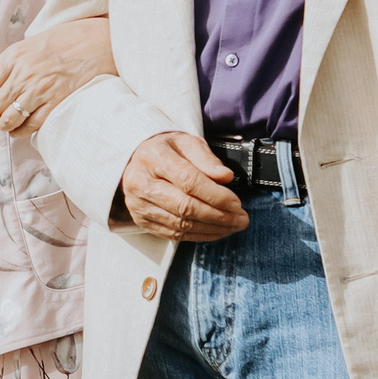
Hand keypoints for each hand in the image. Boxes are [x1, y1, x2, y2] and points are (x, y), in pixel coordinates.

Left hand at [0, 17, 113, 135]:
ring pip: (9, 118)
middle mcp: (23, 74)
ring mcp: (39, 90)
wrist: (94, 42)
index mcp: (12, 58)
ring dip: (5, 124)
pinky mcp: (56, 102)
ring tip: (8, 122)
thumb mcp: (24, 47)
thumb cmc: (60, 42)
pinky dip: (21, 131)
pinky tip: (20, 129)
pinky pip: (31, 125)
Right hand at [116, 132, 248, 241]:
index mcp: (153, 157)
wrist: (136, 161)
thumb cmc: (166, 151)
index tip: (237, 202)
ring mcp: (138, 204)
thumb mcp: (186, 143)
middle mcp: (140, 182)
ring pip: (181, 224)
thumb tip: (226, 177)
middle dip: (219, 216)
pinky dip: (199, 235)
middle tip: (242, 218)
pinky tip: (216, 231)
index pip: (188, 181)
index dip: (216, 195)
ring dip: (212, 229)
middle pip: (185, 206)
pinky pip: (174, 234)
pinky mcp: (141, 220)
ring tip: (234, 225)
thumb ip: (206, 159)